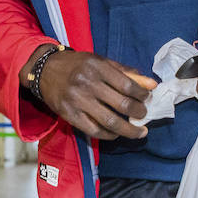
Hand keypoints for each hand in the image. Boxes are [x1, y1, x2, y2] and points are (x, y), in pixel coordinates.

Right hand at [23, 45, 156, 140]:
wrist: (45, 70)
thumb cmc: (79, 65)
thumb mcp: (102, 62)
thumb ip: (127, 72)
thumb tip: (152, 85)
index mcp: (98, 67)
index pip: (127, 85)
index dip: (142, 95)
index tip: (148, 99)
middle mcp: (88, 84)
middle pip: (121, 104)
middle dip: (139, 113)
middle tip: (144, 115)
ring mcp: (77, 101)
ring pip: (109, 121)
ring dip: (129, 130)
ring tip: (140, 132)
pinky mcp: (69, 115)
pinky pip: (93, 130)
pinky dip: (109, 135)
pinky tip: (117, 134)